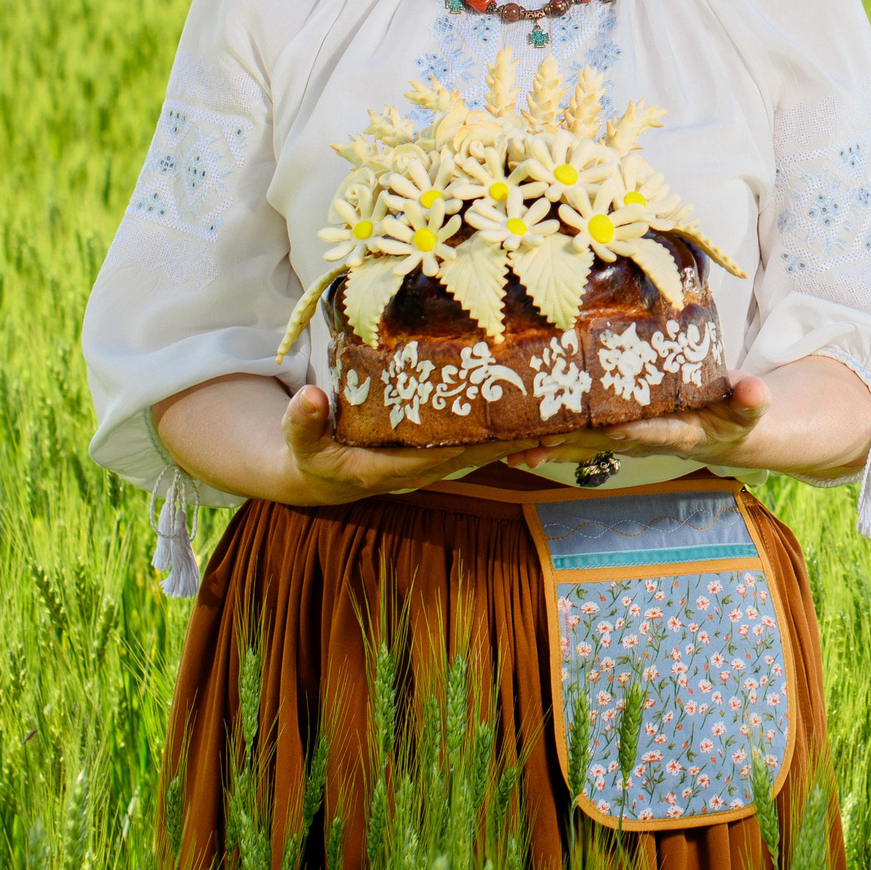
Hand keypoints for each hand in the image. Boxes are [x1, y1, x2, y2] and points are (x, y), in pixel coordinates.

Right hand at [277, 385, 573, 504]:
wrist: (322, 473)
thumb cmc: (314, 455)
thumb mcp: (301, 445)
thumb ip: (302, 424)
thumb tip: (308, 396)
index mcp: (397, 467)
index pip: (449, 455)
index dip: (485, 443)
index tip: (519, 427)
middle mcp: (427, 464)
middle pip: (483, 451)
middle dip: (522, 436)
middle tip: (564, 412)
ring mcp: (437, 456)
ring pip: (490, 445)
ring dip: (526, 431)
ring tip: (569, 406)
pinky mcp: (442, 445)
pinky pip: (482, 437)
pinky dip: (511, 425)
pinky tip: (543, 406)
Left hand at [508, 375, 773, 471]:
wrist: (723, 432)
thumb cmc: (734, 413)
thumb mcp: (749, 407)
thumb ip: (750, 399)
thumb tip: (756, 390)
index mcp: (679, 431)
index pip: (655, 431)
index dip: (635, 430)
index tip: (614, 427)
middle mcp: (646, 439)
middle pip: (605, 441)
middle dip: (572, 441)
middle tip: (538, 439)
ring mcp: (626, 437)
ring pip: (583, 443)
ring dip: (549, 448)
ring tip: (513, 452)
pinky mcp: (612, 430)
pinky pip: (576, 436)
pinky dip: (547, 440)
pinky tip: (513, 443)